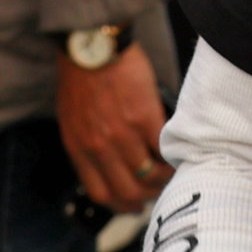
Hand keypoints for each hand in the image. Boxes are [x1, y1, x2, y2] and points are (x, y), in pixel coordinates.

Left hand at [57, 41, 172, 211]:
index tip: (133, 204)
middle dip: (145, 197)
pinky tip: (178, 153)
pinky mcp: (144, 116)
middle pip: (127, 190)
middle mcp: (100, 148)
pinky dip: (172, 156)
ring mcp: (122, 134)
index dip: (120, 204)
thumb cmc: (81, 78)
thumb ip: (86, 144)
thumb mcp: (72, 119)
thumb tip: (107, 163)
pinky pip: (162, 148)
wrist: (92, 46)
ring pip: (147, 174)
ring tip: (171, 172)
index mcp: (79, 149)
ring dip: (162, 179)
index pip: (101, 192)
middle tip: (157, 191)